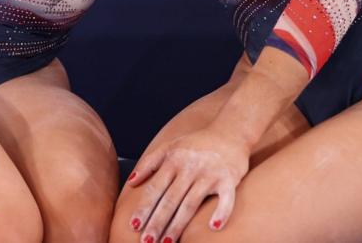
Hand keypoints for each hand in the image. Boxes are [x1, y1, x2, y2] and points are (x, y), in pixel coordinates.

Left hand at [128, 128, 250, 240]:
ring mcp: (210, 174)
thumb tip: (131, 183)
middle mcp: (190, 168)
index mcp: (173, 160)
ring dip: (178, 225)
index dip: (144, 208)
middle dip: (157, 222)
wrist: (230, 131)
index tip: (134, 226)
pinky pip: (226, 199)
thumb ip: (149, 163)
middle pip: (170, 199)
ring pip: (191, 203)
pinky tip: (213, 227)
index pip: (155, 188)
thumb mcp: (170, 146)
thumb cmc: (197, 143)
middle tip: (147, 241)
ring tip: (167, 241)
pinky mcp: (229, 179)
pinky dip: (221, 212)